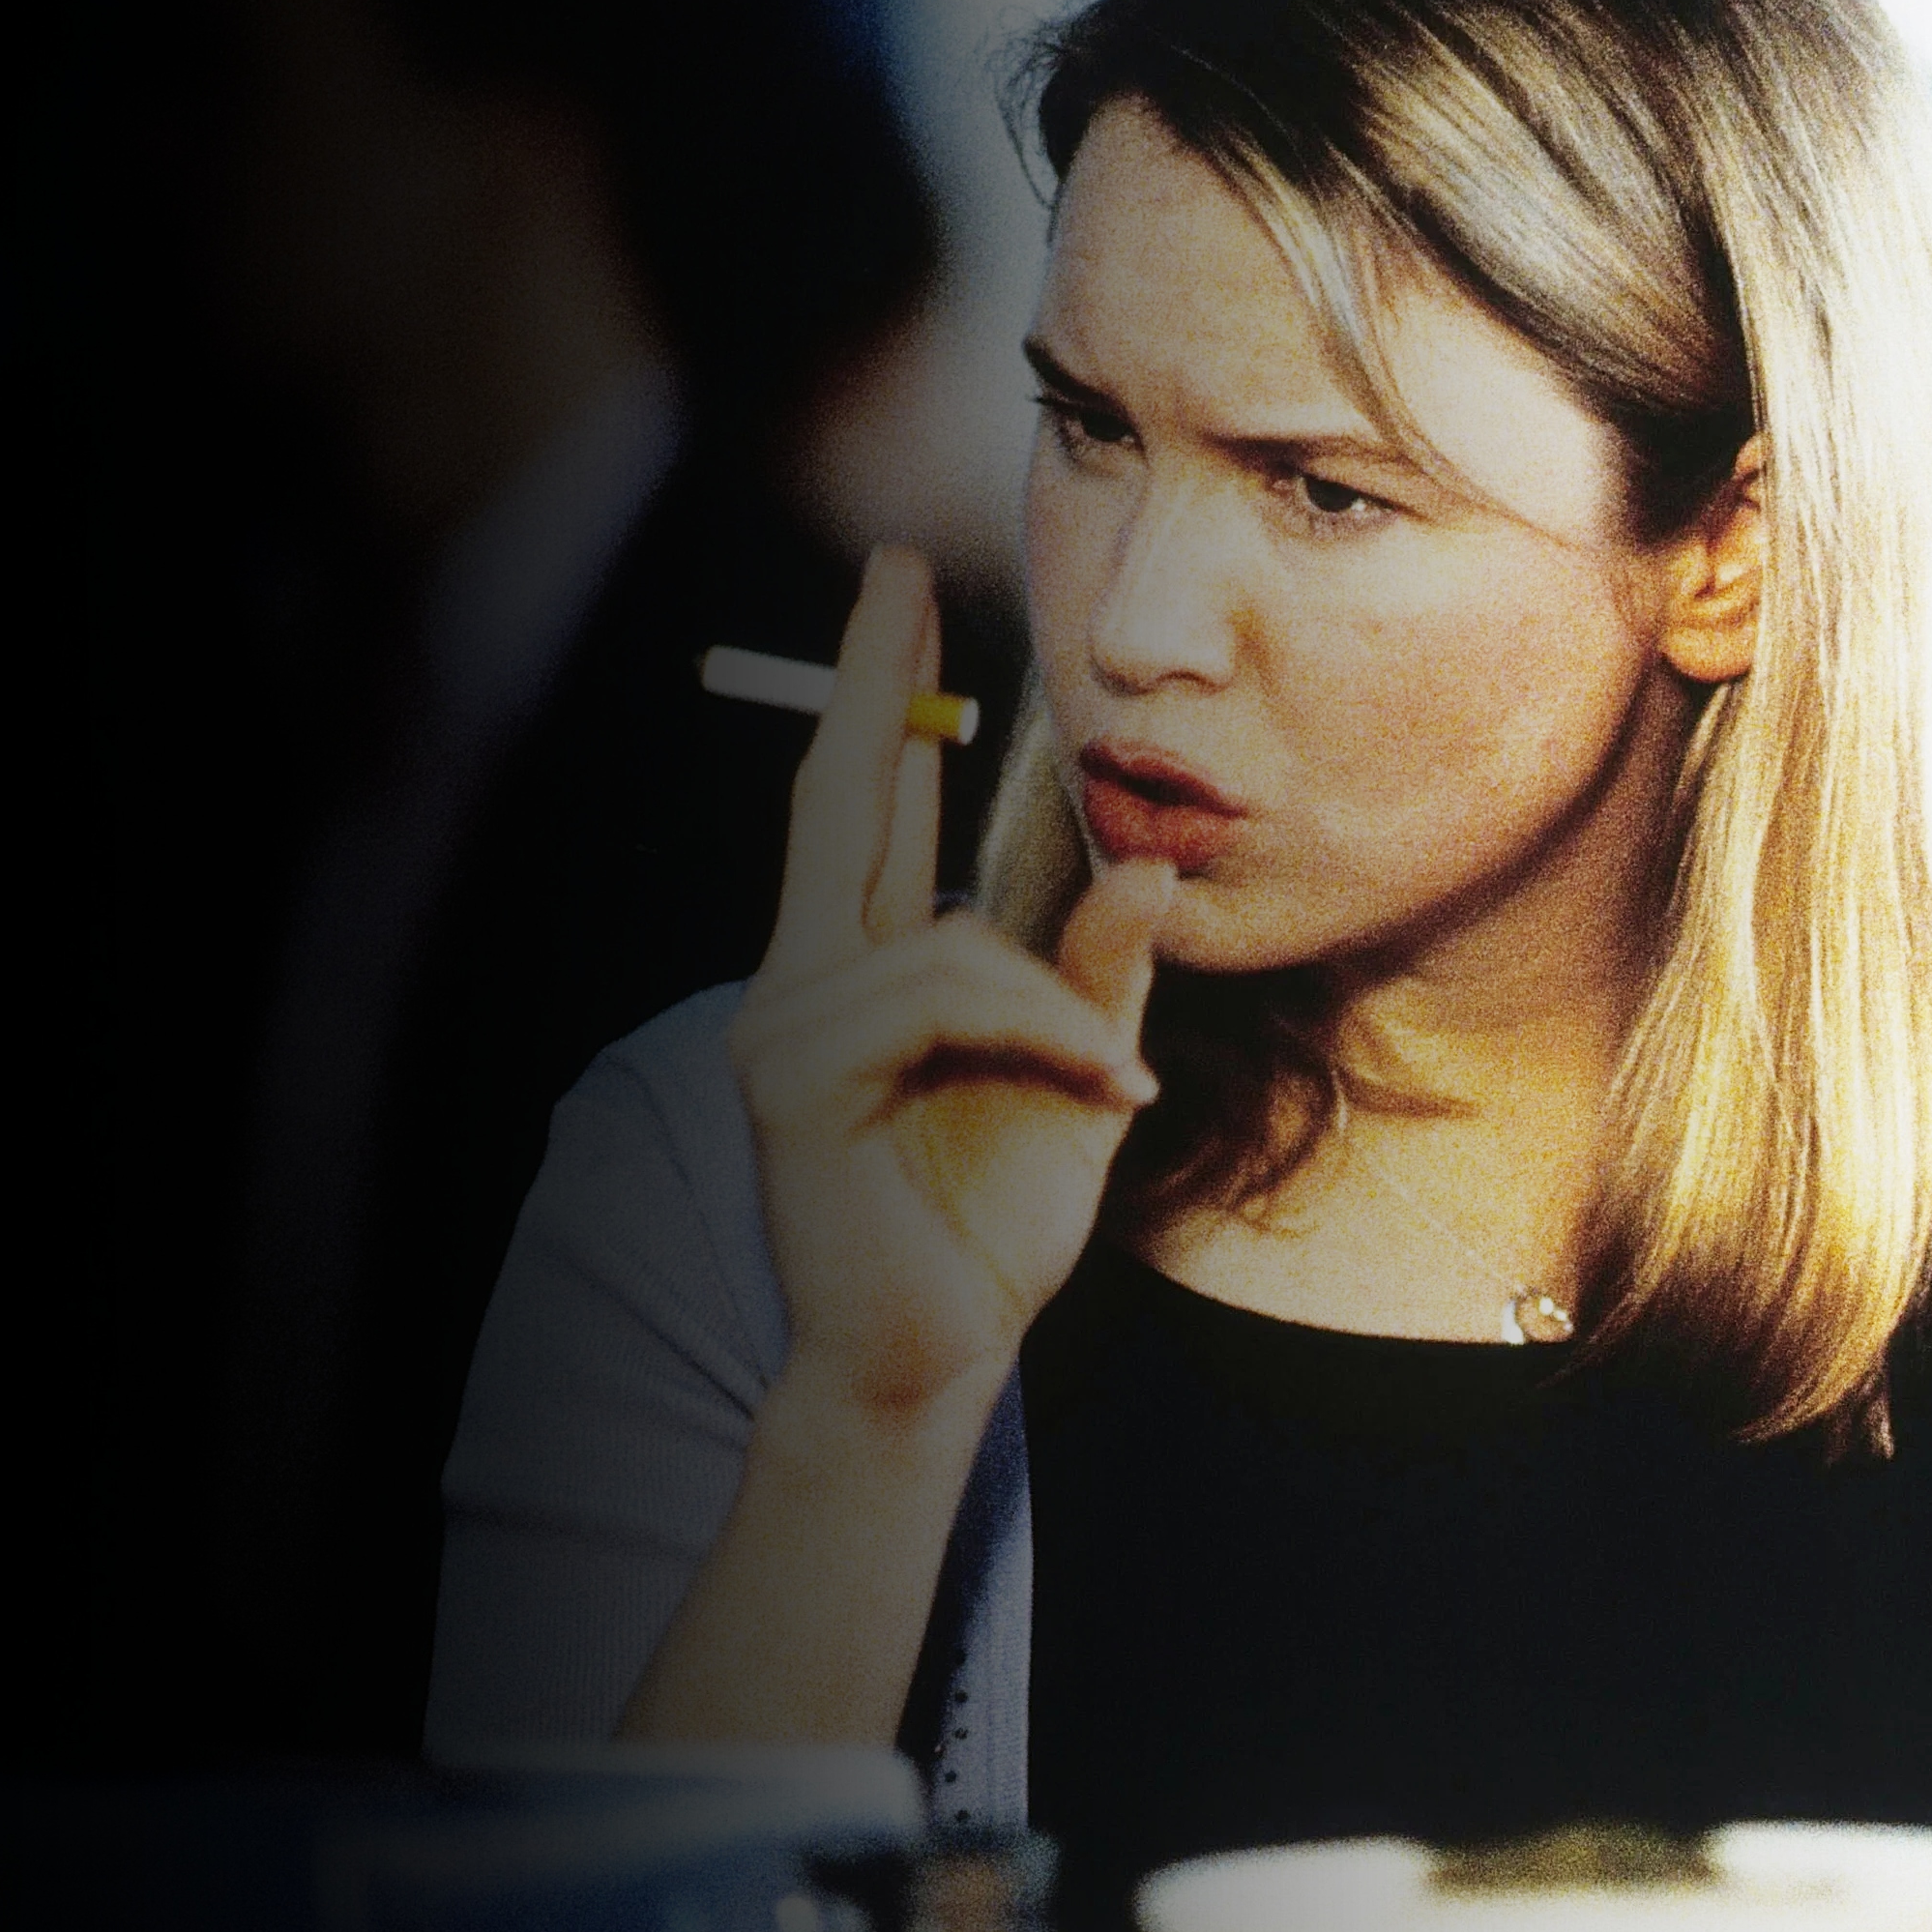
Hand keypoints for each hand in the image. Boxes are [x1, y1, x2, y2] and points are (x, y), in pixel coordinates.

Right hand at [726, 547, 1169, 1425]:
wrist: (932, 1361)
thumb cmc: (984, 1232)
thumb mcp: (1076, 1081)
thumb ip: (1097, 978)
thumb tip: (1147, 862)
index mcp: (858, 973)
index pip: (865, 807)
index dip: (882, 697)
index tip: (901, 595)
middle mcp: (803, 984)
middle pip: (838, 801)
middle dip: (873, 681)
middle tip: (896, 570)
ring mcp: (784, 1030)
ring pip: (938, 936)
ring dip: (1045, 1001)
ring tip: (1105, 1082)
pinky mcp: (794, 1081)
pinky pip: (937, 997)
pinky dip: (1033, 1033)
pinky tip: (1098, 1092)